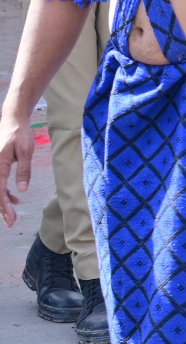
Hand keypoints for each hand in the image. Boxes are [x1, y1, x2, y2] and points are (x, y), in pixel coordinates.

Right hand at [0, 112, 35, 226]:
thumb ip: (24, 170)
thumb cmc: (20, 134)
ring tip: (12, 214)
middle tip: (11, 222)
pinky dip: (3, 192)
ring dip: (2, 201)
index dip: (4, 206)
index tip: (10, 218)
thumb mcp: (26, 151)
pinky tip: (14, 198)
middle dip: (2, 208)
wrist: (12, 121)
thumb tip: (22, 190)